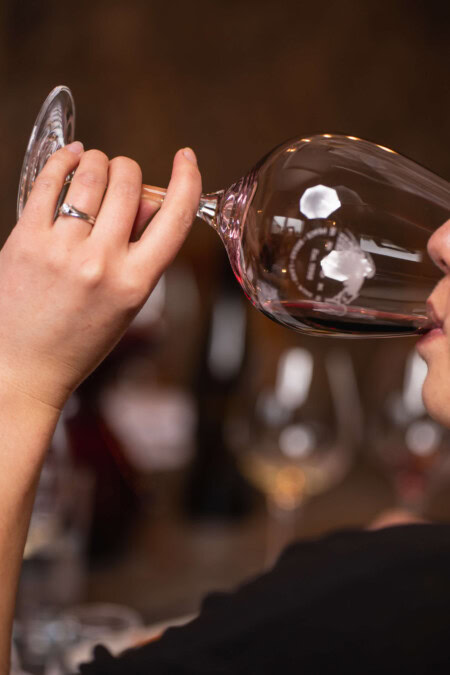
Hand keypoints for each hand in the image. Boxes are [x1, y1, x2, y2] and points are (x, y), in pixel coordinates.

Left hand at [0, 142, 200, 409]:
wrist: (25, 367)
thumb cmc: (79, 340)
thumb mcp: (127, 304)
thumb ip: (141, 253)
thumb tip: (146, 201)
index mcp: (135, 283)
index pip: (175, 218)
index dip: (188, 180)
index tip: (187, 158)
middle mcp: (102, 263)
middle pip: (129, 183)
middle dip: (130, 169)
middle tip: (123, 176)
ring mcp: (62, 249)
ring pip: (92, 173)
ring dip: (99, 162)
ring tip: (95, 167)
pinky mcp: (27, 239)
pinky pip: (50, 181)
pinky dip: (65, 160)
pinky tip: (71, 157)